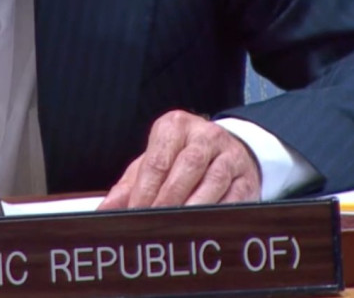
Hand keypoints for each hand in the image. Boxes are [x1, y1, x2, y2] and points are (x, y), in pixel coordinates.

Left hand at [98, 110, 261, 210]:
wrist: (227, 151)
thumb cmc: (181, 158)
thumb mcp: (154, 162)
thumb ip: (129, 185)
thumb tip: (106, 209)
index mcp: (175, 127)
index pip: (158, 160)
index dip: (145, 190)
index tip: (135, 213)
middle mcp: (205, 135)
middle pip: (187, 167)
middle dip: (168, 200)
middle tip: (154, 222)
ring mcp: (230, 154)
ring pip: (213, 180)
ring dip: (194, 207)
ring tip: (176, 227)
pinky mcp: (247, 176)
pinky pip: (234, 196)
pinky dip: (218, 213)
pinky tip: (204, 225)